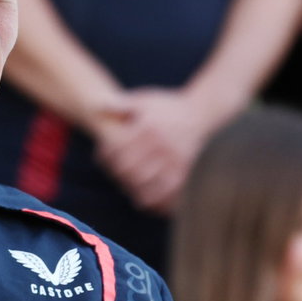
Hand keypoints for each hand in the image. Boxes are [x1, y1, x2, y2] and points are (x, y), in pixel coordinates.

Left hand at [91, 88, 212, 214]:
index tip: (101, 157)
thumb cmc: (169, 106)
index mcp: (147, 129)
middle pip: (130, 170)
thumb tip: (98, 108)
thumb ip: (122, 104)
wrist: (203, 112)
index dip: (105, 156)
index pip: (118, 149)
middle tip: (114, 174)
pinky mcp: (186, 170)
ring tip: (128, 189)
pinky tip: (148, 201)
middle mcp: (160, 146)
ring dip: (133, 189)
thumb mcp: (146, 99)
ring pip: (147, 185)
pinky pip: (168, 192)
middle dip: (117, 174)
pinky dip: (156, 200)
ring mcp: (174, 160)